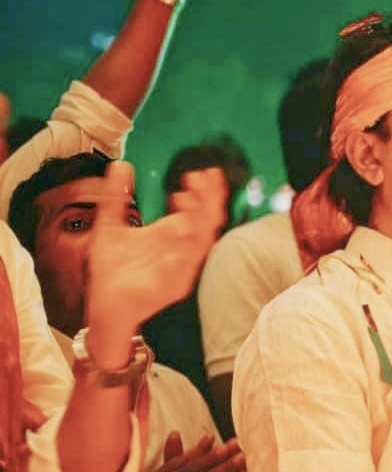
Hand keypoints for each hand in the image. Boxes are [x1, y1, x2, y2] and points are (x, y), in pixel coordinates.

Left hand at [86, 161, 224, 337]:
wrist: (105, 306)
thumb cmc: (112, 270)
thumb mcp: (110, 226)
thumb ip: (115, 197)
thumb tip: (121, 164)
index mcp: (170, 234)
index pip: (196, 210)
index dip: (202, 192)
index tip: (198, 173)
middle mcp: (181, 250)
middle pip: (204, 222)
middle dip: (207, 200)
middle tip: (201, 178)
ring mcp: (180, 268)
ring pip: (199, 243)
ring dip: (197, 222)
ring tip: (187, 201)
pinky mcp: (173, 287)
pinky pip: (183, 269)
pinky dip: (184, 252)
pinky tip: (181, 233)